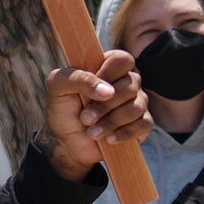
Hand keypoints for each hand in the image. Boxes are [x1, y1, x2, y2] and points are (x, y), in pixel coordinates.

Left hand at [41, 52, 152, 179]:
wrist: (68, 143)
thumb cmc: (64, 110)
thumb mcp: (59, 87)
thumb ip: (77, 78)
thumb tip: (108, 91)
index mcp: (108, 66)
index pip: (122, 59)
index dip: (109, 74)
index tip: (92, 91)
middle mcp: (127, 81)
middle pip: (131, 84)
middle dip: (104, 105)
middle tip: (84, 118)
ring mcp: (138, 101)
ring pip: (137, 107)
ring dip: (111, 122)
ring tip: (92, 132)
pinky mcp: (143, 123)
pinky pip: (144, 124)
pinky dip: (124, 133)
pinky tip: (108, 139)